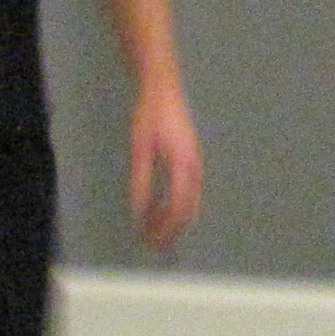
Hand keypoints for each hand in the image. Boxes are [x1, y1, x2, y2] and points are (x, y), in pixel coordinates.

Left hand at [126, 81, 201, 255]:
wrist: (163, 89)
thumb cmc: (149, 117)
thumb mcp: (140, 150)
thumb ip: (140, 182)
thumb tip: (138, 211)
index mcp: (183, 166)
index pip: (176, 208)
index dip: (163, 227)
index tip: (148, 240)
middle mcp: (195, 168)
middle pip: (188, 209)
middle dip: (172, 230)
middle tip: (155, 246)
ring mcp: (196, 164)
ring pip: (191, 202)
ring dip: (174, 219)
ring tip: (157, 231)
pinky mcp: (192, 159)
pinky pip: (190, 192)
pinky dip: (177, 206)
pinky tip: (161, 209)